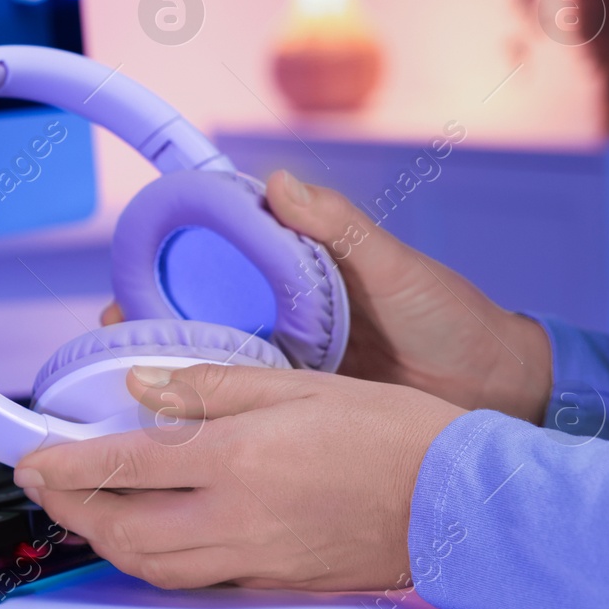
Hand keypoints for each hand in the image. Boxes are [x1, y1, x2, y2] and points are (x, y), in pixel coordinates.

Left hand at [15, 362, 462, 590]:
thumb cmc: (389, 431)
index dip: (65, 464)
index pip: (124, 465)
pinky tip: (144, 536)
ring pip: (150, 565)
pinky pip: (192, 580)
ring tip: (81, 510)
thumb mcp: (296, 383)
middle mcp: (235, 516)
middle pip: (122, 528)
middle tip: (42, 483)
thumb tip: (142, 385)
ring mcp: (253, 558)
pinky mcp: (273, 582)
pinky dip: (151, 561)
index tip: (29, 457)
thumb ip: (210, 386)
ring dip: (103, 540)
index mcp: (237, 458)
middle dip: (70, 508)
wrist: (459, 500)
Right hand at [101, 171, 551, 421]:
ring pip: (214, 362)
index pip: (217, 259)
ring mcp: (291, 362)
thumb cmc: (453, 319)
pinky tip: (175, 425)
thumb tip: (280, 182)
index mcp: (299, 271)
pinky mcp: (302, 407)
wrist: (497, 393)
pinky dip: (209, 413)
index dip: (167, 267)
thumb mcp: (394, 267)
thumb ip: (338, 226)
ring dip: (171, 372)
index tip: (126, 281)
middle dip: (150, 324)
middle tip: (111, 339)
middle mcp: (284, 313)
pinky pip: (247, 407)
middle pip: (200, 313)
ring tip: (125, 387)